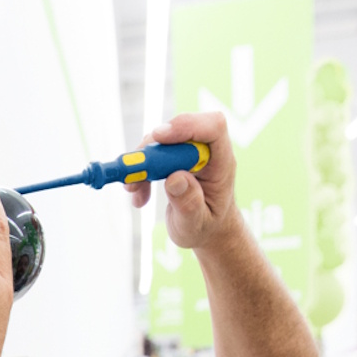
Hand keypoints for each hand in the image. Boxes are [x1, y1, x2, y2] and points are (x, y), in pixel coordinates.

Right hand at [126, 111, 242, 250]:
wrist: (205, 230)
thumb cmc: (207, 227)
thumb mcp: (197, 224)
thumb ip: (189, 204)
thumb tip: (175, 179)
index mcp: (222, 164)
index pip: (213, 127)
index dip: (186, 126)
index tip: (159, 138)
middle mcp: (206, 151)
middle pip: (179, 131)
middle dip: (152, 151)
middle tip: (134, 176)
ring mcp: (188, 152)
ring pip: (160, 142)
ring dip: (141, 164)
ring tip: (135, 191)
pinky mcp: (173, 156)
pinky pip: (151, 153)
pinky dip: (139, 172)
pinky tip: (139, 196)